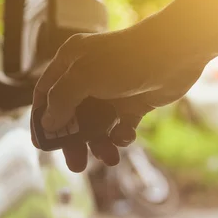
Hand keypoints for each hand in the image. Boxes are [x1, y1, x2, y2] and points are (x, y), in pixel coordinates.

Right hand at [32, 32, 206, 171]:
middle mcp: (87, 76)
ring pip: (96, 125)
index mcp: (70, 62)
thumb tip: (47, 123)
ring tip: (108, 158)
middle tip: (76, 164)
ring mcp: (111, 90)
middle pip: (71, 115)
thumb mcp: (82, 78)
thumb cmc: (125, 60)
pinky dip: (121, 136)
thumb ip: (60, 101)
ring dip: (99, 144)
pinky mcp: (133, 103)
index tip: (41, 143)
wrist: (176, 53)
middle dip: (74, 141)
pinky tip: (126, 137)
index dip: (41, 119)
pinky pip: (120, 126)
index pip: (46, 93)